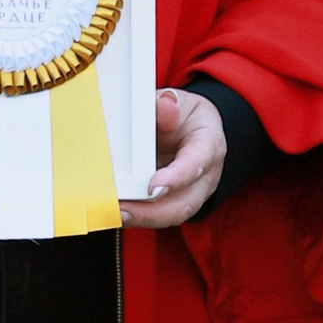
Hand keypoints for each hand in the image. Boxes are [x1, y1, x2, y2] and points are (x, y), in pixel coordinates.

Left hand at [124, 88, 226, 228]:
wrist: (198, 131)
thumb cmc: (188, 118)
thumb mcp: (183, 103)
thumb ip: (170, 104)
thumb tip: (164, 104)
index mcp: (209, 147)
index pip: (196, 165)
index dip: (175, 178)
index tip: (152, 186)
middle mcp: (205, 178)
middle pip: (184, 204)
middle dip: (151, 213)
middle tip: (122, 210)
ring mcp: (192, 194)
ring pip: (171, 215)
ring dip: (141, 218)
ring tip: (114, 214)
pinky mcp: (176, 203)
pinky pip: (159, 216)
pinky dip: (138, 217)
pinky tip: (116, 212)